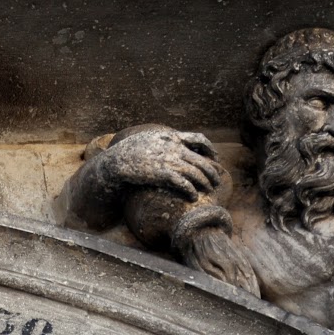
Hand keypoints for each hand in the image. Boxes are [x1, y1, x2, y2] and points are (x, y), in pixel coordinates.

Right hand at [98, 128, 224, 201]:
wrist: (116, 161)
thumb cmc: (130, 151)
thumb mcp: (149, 137)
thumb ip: (164, 138)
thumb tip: (176, 140)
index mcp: (171, 136)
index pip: (199, 140)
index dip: (210, 150)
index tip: (214, 159)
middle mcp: (173, 147)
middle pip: (202, 160)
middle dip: (212, 172)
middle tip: (216, 182)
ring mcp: (169, 160)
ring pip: (197, 173)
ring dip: (205, 183)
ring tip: (208, 191)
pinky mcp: (164, 174)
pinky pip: (185, 184)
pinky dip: (192, 191)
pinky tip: (193, 198)